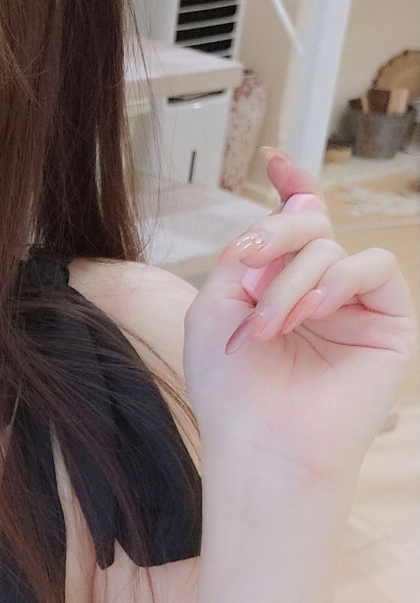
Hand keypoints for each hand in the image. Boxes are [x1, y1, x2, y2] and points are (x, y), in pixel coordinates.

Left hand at [182, 147, 419, 483]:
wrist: (260, 444)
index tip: (273, 158)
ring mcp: (355, 306)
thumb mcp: (214, 307)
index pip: (292, 228)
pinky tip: (309, 313)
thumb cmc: (231, 388)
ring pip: (333, 247)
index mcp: (277, 287)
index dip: (289, 189)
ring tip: (268, 325)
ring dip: (291, 280)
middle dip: (274, 235)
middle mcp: (320, 292)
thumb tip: (296, 207)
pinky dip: (336, 281)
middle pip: (308, 226)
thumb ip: (244, 254)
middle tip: (247, 263)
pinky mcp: (389, 323)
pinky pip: (374, 267)